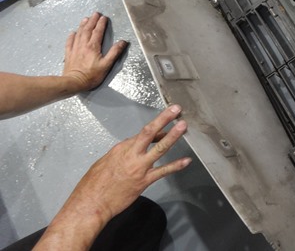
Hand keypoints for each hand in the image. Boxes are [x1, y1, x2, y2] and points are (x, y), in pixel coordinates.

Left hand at [62, 12, 127, 91]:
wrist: (74, 82)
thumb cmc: (92, 75)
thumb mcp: (107, 65)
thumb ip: (114, 52)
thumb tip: (123, 42)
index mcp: (93, 46)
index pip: (98, 32)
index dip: (101, 24)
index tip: (104, 17)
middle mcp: (83, 45)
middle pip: (88, 30)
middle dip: (92, 21)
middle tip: (95, 13)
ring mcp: (75, 49)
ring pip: (79, 34)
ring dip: (82, 25)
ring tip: (85, 19)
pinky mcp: (69, 54)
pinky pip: (69, 42)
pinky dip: (71, 36)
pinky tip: (72, 33)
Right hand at [63, 105, 190, 224]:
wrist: (91, 203)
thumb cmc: (93, 184)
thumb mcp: (104, 162)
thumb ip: (121, 153)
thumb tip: (132, 147)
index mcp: (121, 149)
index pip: (142, 134)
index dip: (156, 129)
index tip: (166, 124)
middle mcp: (131, 155)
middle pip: (149, 132)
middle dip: (163, 119)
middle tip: (176, 109)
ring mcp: (139, 168)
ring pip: (159, 149)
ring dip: (172, 136)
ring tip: (183, 126)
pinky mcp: (144, 181)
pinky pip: (163, 171)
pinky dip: (176, 166)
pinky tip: (186, 161)